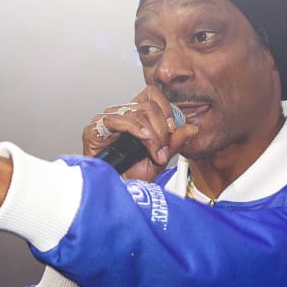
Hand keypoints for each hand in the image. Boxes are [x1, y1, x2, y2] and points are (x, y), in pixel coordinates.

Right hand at [81, 85, 197, 180]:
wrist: (116, 192)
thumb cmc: (132, 176)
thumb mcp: (160, 158)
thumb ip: (174, 142)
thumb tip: (193, 128)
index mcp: (136, 115)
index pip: (153, 94)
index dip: (166, 109)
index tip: (173, 130)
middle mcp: (121, 114)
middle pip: (149, 105)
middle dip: (162, 129)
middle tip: (163, 150)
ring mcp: (106, 120)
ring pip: (137, 112)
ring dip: (152, 135)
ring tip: (154, 154)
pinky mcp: (94, 129)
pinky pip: (117, 119)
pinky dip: (135, 129)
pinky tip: (143, 140)